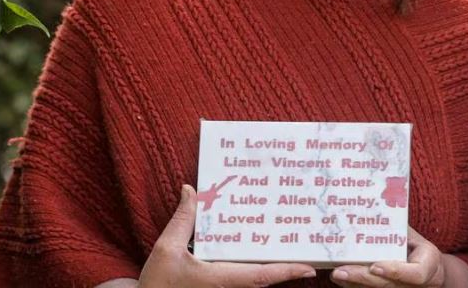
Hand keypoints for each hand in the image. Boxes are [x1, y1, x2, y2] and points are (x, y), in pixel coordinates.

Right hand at [137, 185, 316, 287]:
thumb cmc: (156, 284)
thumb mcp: (165, 250)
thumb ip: (182, 220)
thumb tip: (191, 190)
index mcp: (220, 279)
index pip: (261, 276)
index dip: (287, 272)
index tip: (311, 268)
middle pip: (264, 278)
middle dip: (287, 267)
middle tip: (311, 252)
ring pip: (255, 281)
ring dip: (274, 269)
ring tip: (294, 249)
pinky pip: (244, 281)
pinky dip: (258, 271)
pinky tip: (263, 256)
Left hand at [331, 227, 446, 286]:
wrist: (428, 271)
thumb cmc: (419, 250)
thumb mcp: (416, 237)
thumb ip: (400, 228)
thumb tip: (379, 203)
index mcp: (426, 266)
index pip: (415, 275)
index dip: (394, 271)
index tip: (375, 266)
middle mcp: (412, 284)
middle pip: (387, 285)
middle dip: (362, 278)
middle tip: (341, 271)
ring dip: (353, 282)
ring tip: (336, 273)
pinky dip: (352, 285)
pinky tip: (339, 277)